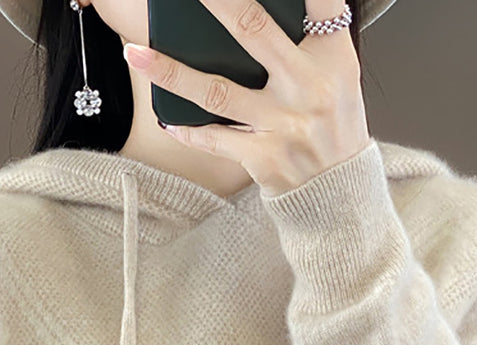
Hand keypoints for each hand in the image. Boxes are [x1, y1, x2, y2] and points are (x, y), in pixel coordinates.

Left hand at [123, 0, 369, 198]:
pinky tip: (164, 116)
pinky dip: (187, 129)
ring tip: (135, 53)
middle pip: (255, 30)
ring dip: (171, 72)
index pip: (322, 2)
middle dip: (218, 2)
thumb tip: (259, 11)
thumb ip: (310, 38)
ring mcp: (282, 125)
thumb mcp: (339, 75)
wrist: (341, 194)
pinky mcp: (263, 158)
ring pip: (217, 92)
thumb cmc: (334, 126)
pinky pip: (214, 140)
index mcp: (332, 59)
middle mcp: (308, 88)